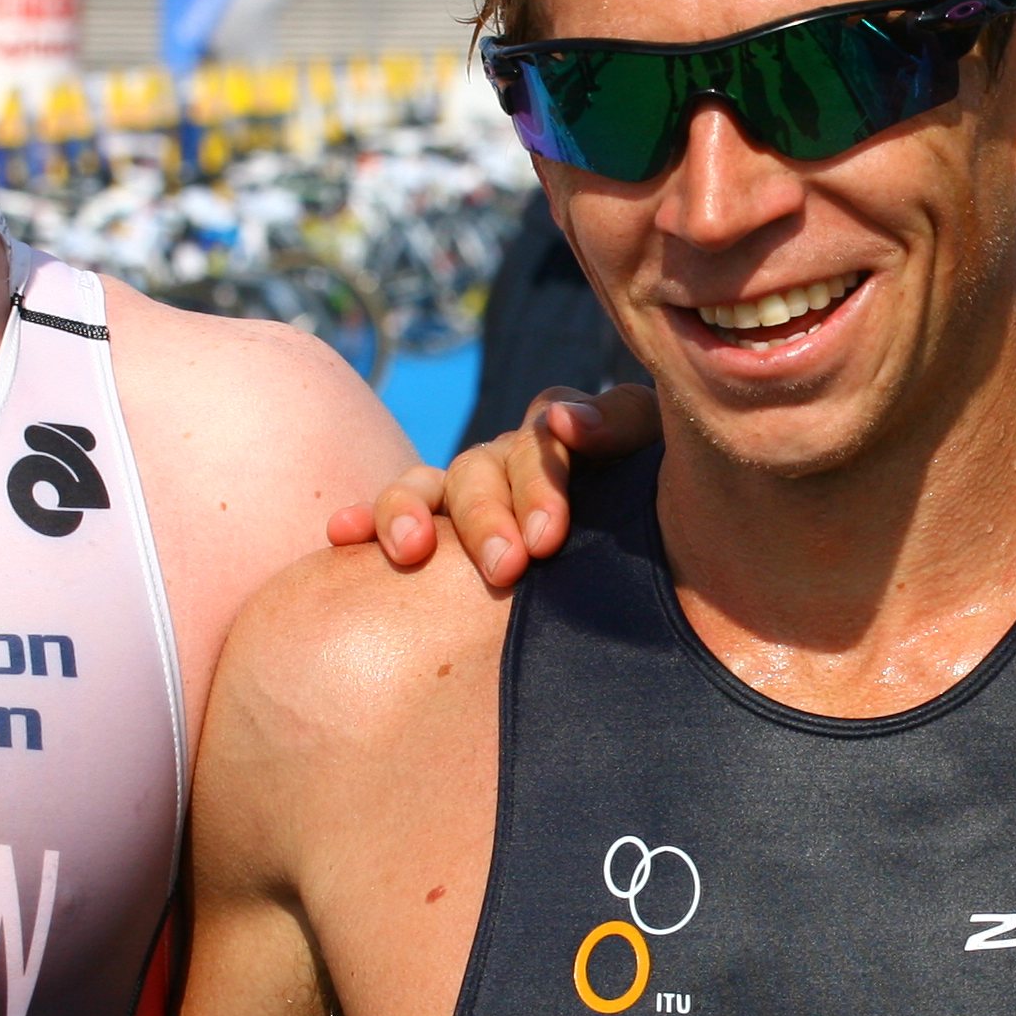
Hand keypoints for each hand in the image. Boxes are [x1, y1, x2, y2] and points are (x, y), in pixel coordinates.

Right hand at [325, 385, 660, 589]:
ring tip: (413, 552)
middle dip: (492, 514)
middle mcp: (520, 460)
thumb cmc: (673, 536)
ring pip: (435, 484)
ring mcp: (478, 494)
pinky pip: (397, 517)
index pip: (554, 428)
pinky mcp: (440, 533)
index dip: (554, 457)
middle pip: (489, 464)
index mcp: (577, 442)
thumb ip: (623, 430)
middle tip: (510, 567)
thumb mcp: (659, 472)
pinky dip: (366, 520)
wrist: (671, 594)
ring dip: (413, 510)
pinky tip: (342, 536)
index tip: (560, 481)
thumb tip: (564, 422)